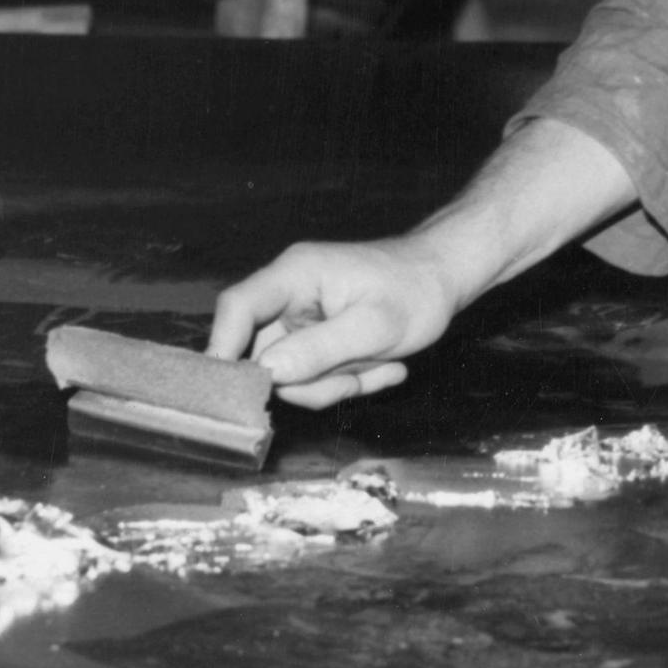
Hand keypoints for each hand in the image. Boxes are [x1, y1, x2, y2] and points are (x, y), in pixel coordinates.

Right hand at [208, 237, 465, 407]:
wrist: (444, 280)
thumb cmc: (416, 292)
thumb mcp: (374, 327)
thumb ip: (318, 350)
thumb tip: (267, 372)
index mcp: (294, 275)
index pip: (237, 307)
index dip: (223, 347)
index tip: (228, 392)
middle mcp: (287, 296)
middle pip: (263, 354)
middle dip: (309, 381)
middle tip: (355, 378)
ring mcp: (299, 320)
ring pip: (291, 374)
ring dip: (334, 384)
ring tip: (379, 366)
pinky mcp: (313, 340)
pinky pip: (313, 376)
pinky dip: (346, 380)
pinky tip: (381, 365)